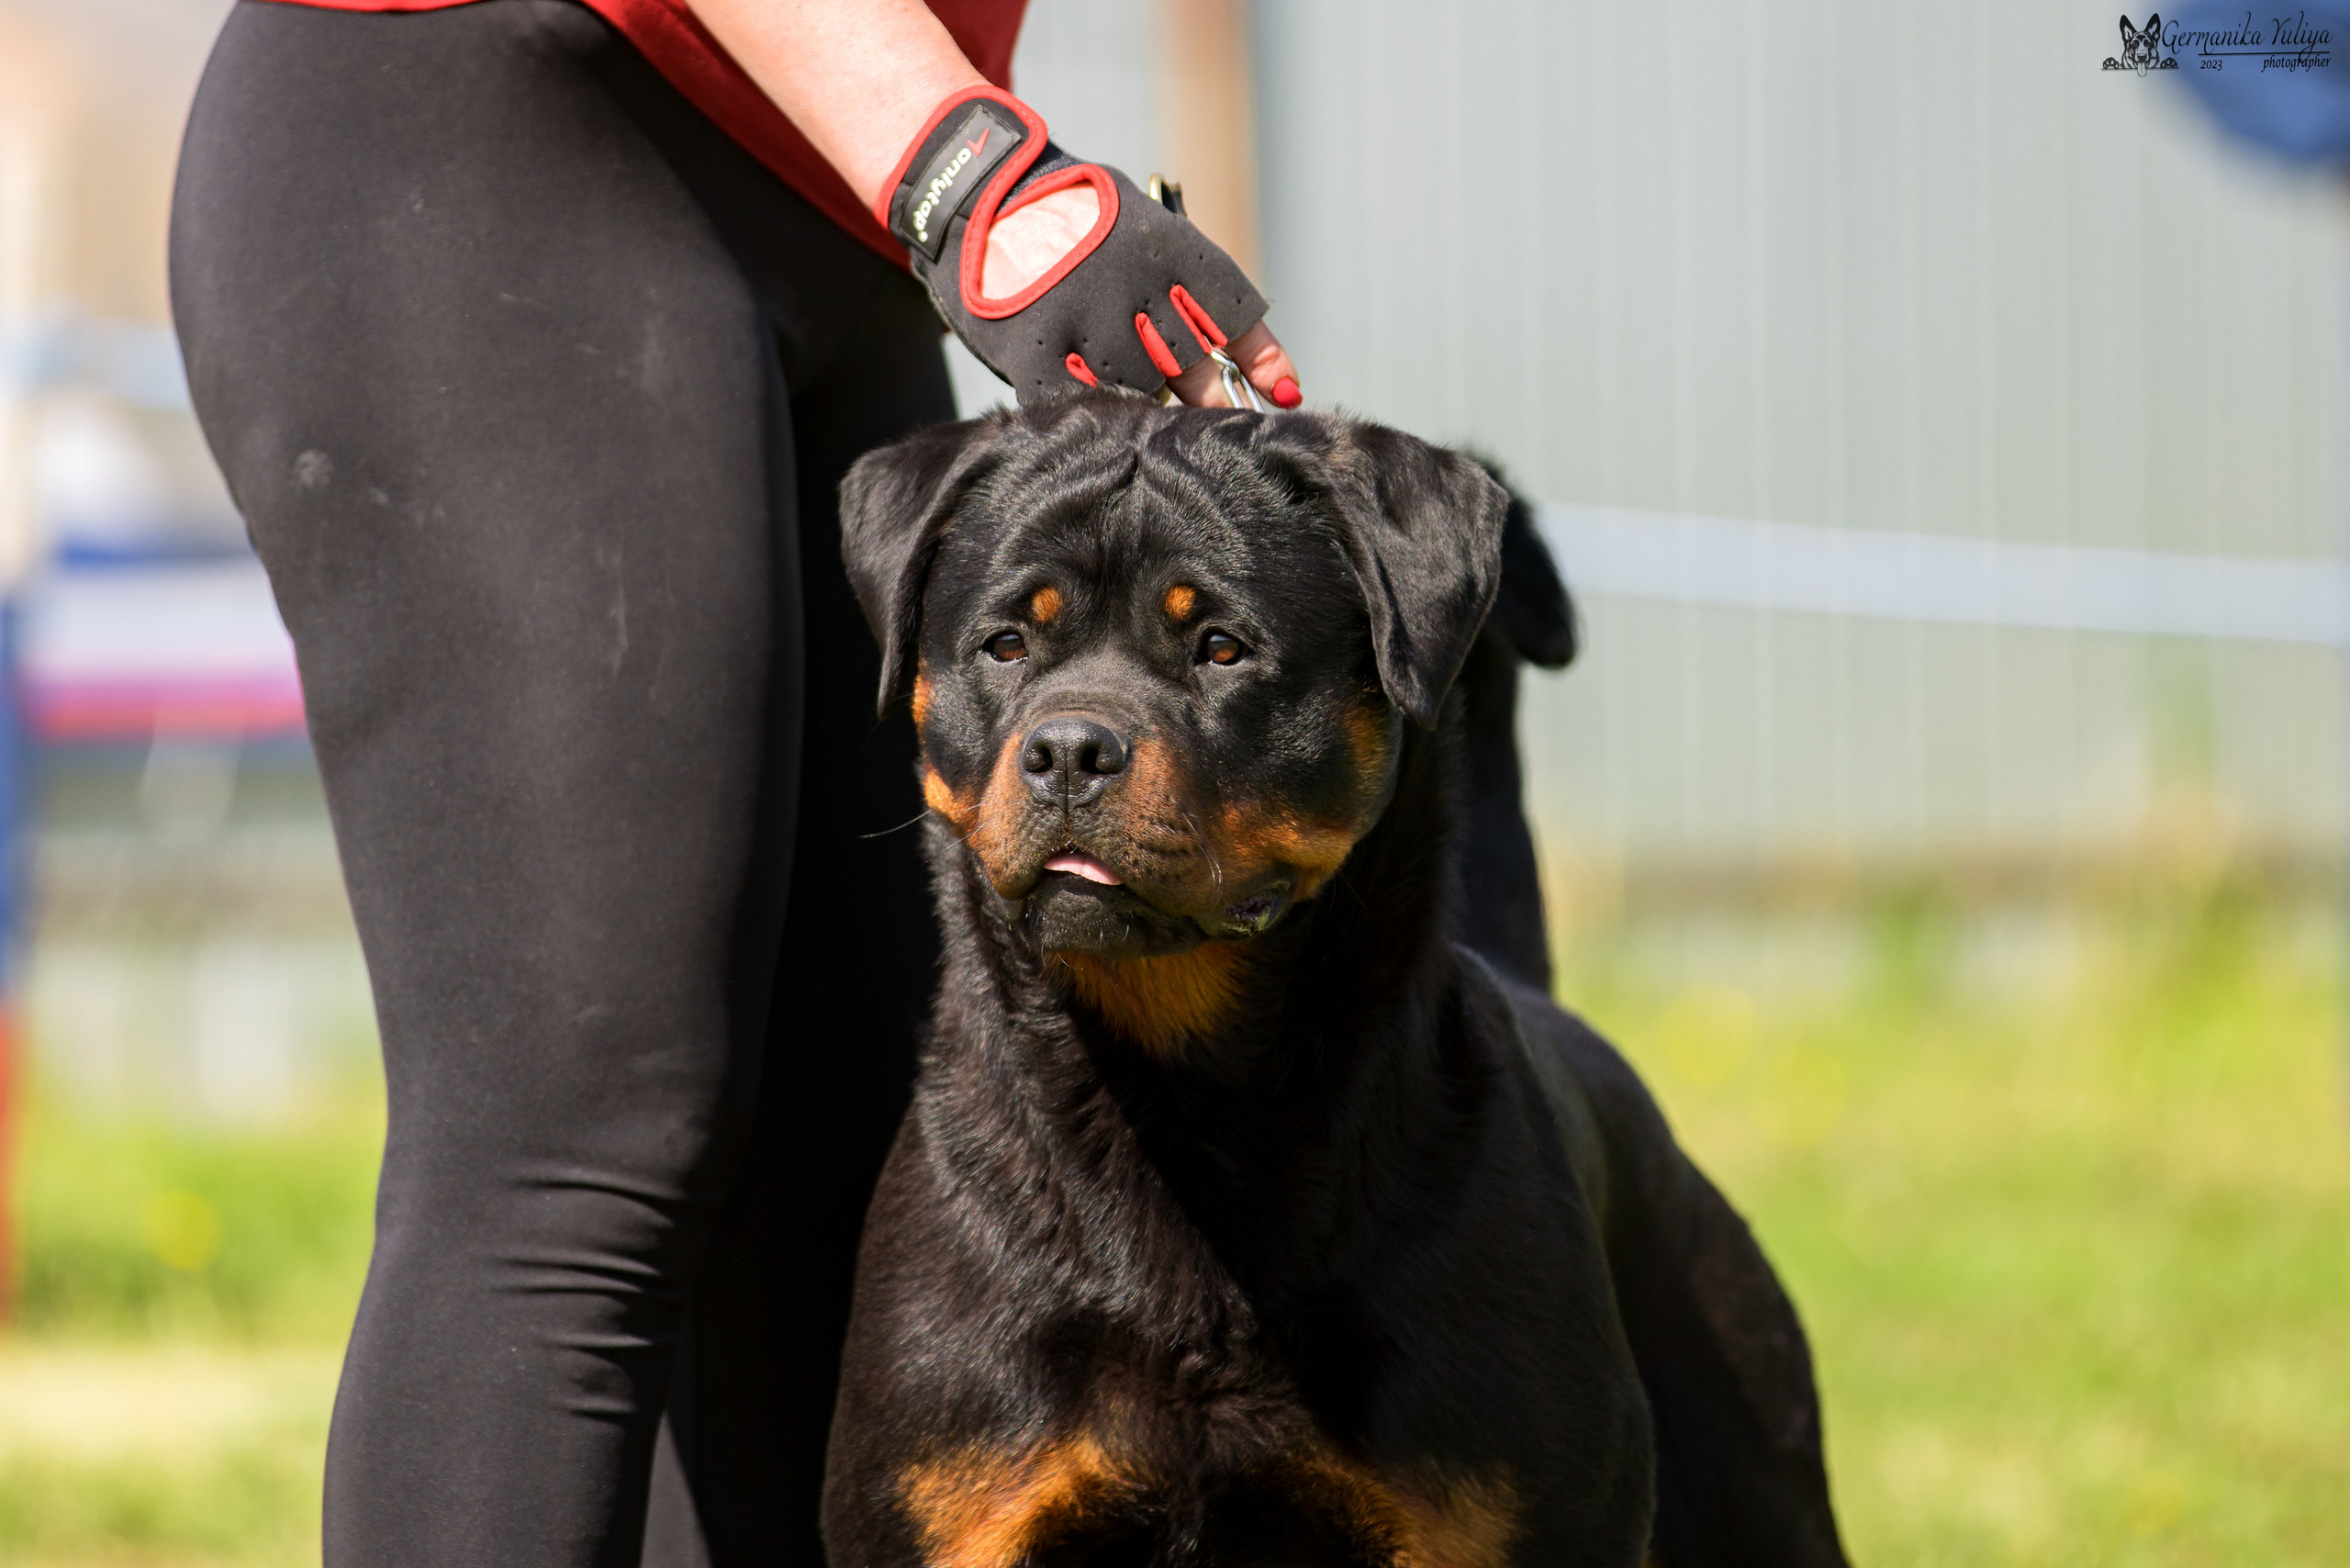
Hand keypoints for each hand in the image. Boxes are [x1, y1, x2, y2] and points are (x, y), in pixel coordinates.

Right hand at [987, 190, 1300, 409]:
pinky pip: (1084, 408)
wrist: (974, 192)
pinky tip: (1096, 412)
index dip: (1261, 363)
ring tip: (1136, 402)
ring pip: (1142, 396)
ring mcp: (1087, 325)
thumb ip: (1182, 280)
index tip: (1280, 395)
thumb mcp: (1136, 220)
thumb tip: (1235, 353)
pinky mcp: (1038, 355)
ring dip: (1147, 407)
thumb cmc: (1065, 213)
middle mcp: (1136, 291)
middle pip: (1194, 368)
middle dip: (1207, 398)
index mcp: (1168, 250)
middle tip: (1212, 417)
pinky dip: (1095, 416)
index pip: (1234, 318)